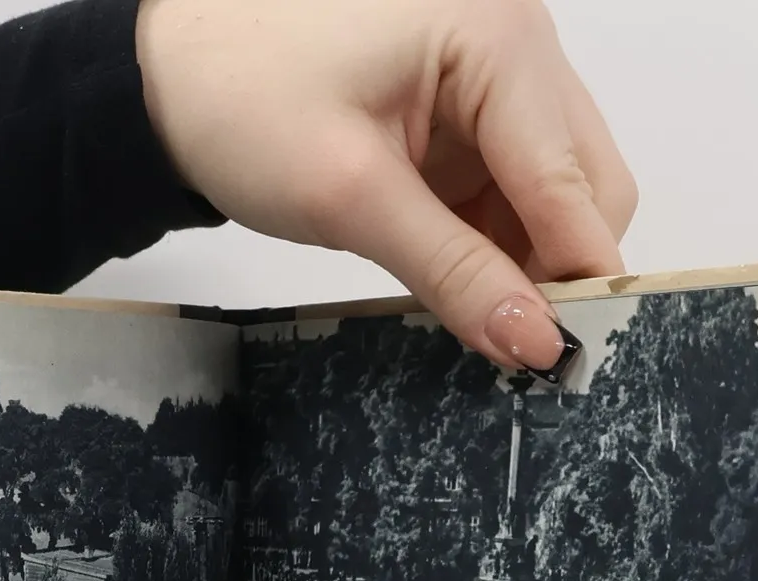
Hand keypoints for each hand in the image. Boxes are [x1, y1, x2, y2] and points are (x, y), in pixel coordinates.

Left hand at [139, 0, 635, 371]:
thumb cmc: (240, 102)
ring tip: (466, 312)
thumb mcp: (351, 197)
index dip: (575, 283)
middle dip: (556, 269)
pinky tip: (454, 280)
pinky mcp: (468, 109)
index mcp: (498, 38)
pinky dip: (493, 242)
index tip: (560, 365)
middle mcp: (518, 42)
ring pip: (556, 193)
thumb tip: (534, 345)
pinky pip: (513, 189)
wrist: (171, 72)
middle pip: (587, 185)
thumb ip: (454, 273)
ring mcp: (496, 74)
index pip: (574, 186)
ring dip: (523, 260)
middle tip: (506, 345)